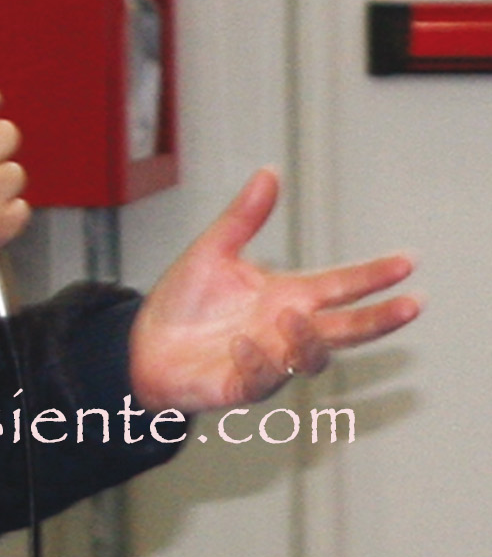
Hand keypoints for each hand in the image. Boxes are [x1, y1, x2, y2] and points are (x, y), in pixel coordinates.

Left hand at [130, 167, 420, 412]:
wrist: (145, 344)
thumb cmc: (185, 301)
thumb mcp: (212, 250)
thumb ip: (243, 217)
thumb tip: (269, 171)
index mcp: (287, 295)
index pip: (341, 285)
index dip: (374, 275)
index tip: (408, 261)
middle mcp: (287, 329)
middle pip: (347, 327)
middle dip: (380, 319)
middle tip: (412, 305)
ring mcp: (271, 360)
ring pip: (311, 357)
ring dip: (308, 338)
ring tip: (291, 314)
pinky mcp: (243, 385)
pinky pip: (261, 377)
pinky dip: (256, 360)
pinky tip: (241, 342)